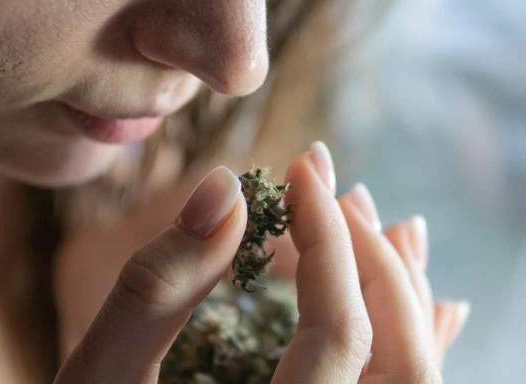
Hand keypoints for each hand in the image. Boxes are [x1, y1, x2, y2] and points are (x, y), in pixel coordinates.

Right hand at [54, 142, 467, 382]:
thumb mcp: (105, 375)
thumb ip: (157, 286)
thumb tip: (223, 187)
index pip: (338, 332)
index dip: (327, 238)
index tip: (304, 168)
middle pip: (399, 357)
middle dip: (374, 259)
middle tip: (339, 191)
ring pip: (410, 375)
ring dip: (401, 288)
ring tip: (380, 220)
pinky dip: (413, 335)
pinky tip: (425, 297)